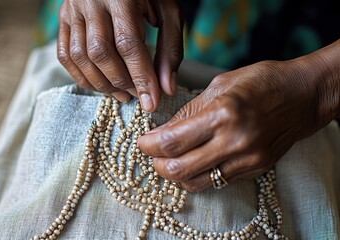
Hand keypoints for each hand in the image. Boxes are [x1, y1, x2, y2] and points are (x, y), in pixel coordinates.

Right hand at [57, 0, 183, 111]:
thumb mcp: (169, 13)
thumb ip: (170, 49)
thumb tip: (167, 89)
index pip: (128, 43)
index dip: (140, 77)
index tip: (151, 103)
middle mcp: (91, 0)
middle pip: (101, 52)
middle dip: (121, 82)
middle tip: (138, 96)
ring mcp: (73, 9)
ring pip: (80, 56)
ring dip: (102, 84)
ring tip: (122, 95)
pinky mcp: (63, 18)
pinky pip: (65, 54)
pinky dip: (82, 76)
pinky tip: (101, 85)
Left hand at [138, 58, 336, 191]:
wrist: (303, 97)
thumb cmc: (261, 82)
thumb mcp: (220, 86)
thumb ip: (189, 112)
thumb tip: (163, 131)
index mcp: (223, 114)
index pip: (172, 141)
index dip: (149, 145)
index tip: (142, 142)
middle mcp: (235, 142)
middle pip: (179, 170)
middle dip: (158, 165)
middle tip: (153, 153)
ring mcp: (247, 160)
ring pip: (196, 183)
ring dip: (177, 173)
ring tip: (173, 158)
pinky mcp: (255, 170)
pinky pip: (216, 181)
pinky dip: (199, 174)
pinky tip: (197, 160)